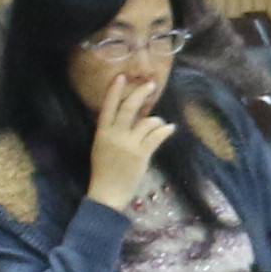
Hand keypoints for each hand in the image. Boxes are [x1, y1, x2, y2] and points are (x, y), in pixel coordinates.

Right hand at [85, 60, 167, 214]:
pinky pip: (156, 136)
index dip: (114, 91)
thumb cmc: (104, 172)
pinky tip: (170, 128)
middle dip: (141, 93)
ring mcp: (129, 145)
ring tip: (160, 124)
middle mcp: (115, 135)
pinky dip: (165, 130)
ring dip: (156, 120)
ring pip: (147, 121)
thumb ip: (112, 132)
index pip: (108, 107)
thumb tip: (130, 118)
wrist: (107, 194)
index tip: (122, 77)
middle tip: (151, 85)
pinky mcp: (141, 155)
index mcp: (102, 133)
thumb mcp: (101, 148)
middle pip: (129, 108)